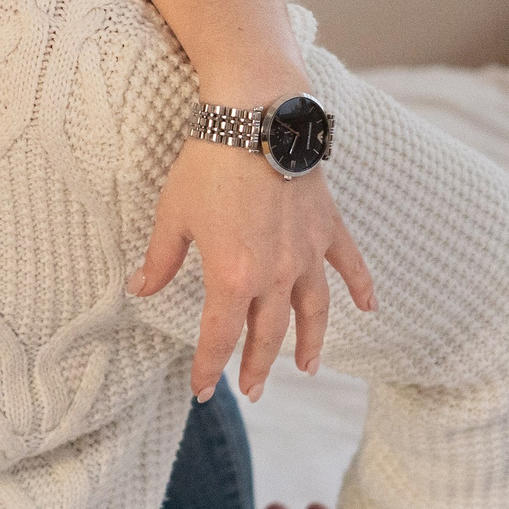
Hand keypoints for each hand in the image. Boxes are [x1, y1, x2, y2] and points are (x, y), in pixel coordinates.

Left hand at [128, 136, 373, 400]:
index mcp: (232, 276)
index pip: (219, 337)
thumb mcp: (173, 214)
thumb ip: (160, 259)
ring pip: (312, 311)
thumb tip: (139, 289)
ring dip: (311, 342)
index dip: (208, 367)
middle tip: (253, 390)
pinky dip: (362, 287)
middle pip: (268, 333)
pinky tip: (370, 308)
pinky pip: (349, 264)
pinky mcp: (326, 227)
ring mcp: (306, 252)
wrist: (255, 118)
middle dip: (258, 366)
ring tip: (308, 368)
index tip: (201, 390)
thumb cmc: (207, 164)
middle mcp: (275, 273)